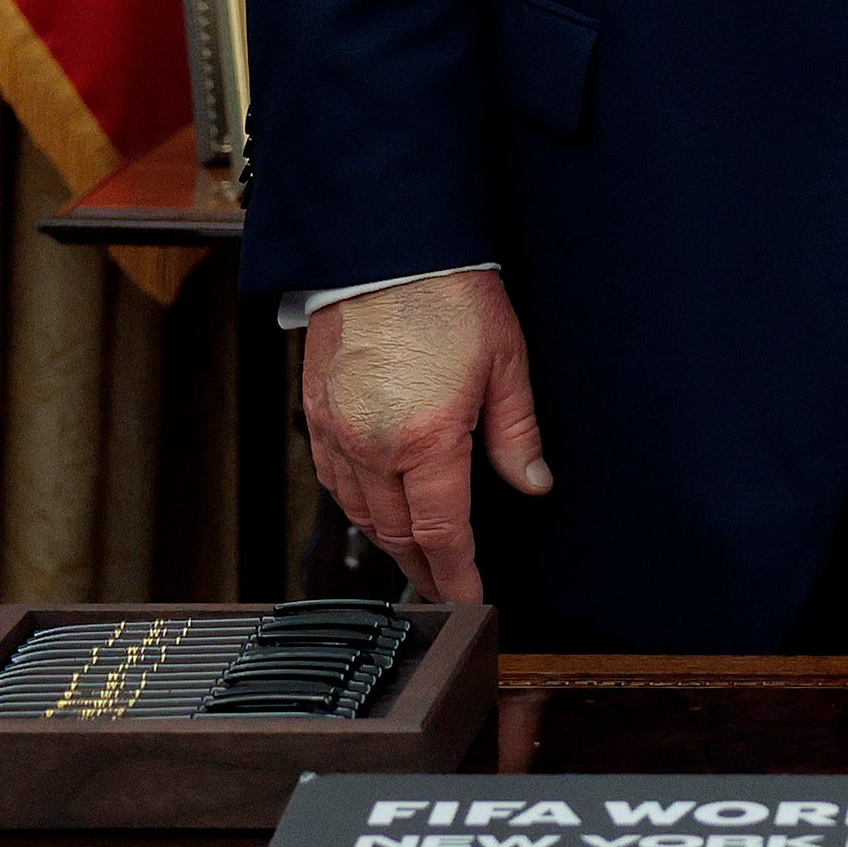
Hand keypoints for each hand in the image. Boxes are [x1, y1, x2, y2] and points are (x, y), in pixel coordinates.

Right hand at [300, 267, 549, 602]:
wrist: (384, 247)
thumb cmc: (449, 295)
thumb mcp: (506, 363)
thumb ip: (519, 434)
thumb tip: (534, 483)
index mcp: (427, 440)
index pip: (443, 534)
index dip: (457, 576)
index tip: (469, 599)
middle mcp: (374, 446)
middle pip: (398, 533)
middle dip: (424, 568)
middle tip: (446, 588)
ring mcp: (337, 432)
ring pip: (359, 513)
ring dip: (388, 542)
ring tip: (416, 558)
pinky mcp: (314, 413)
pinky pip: (331, 480)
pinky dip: (355, 506)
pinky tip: (373, 509)